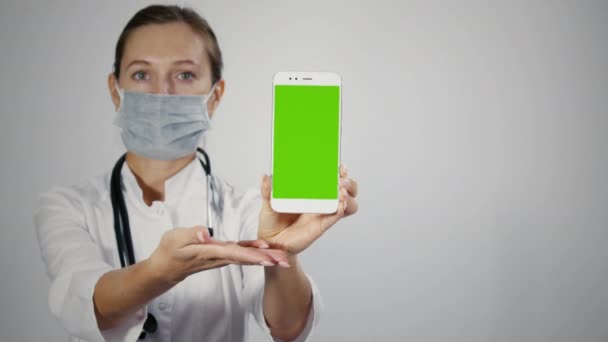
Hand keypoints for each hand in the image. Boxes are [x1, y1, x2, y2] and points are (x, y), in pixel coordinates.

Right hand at [148, 226, 289, 284]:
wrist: (165, 267)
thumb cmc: (169, 251)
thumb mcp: (174, 238)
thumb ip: (190, 234)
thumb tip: (203, 232)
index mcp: (209, 252)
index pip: (233, 253)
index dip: (250, 254)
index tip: (266, 257)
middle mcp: (219, 257)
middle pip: (246, 258)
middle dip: (266, 259)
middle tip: (285, 261)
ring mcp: (221, 257)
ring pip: (247, 257)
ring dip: (265, 258)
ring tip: (283, 258)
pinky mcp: (222, 254)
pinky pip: (242, 253)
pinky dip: (255, 252)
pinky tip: (266, 249)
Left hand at [258, 163, 358, 255]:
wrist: (271, 241)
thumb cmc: (272, 220)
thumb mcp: (268, 202)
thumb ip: (267, 190)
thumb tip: (265, 175)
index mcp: (310, 192)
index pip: (331, 179)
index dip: (339, 171)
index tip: (339, 165)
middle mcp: (320, 201)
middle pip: (346, 190)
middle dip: (349, 182)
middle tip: (341, 178)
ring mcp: (322, 213)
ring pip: (346, 204)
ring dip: (348, 196)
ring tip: (341, 191)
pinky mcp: (321, 225)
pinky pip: (335, 217)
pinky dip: (340, 210)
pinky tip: (339, 204)